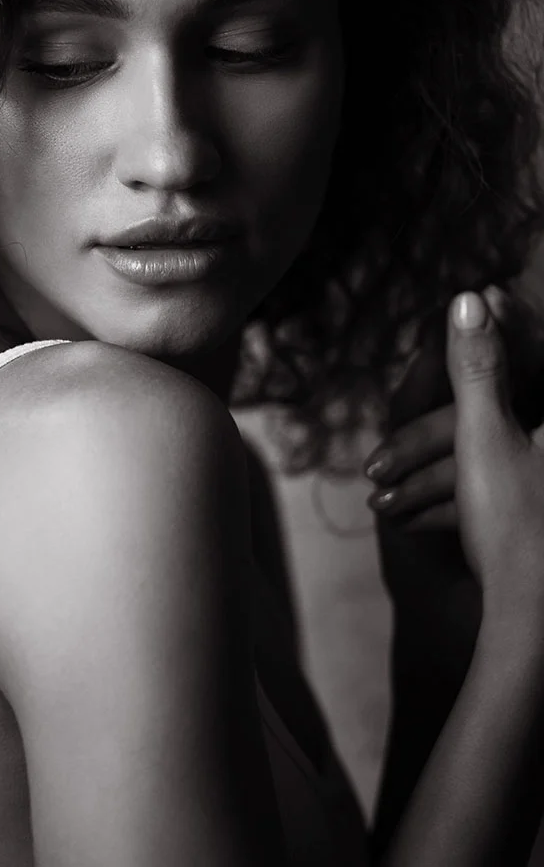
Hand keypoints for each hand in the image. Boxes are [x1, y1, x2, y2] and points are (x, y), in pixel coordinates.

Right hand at [365, 286, 543, 532]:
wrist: (531, 621)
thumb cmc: (515, 527)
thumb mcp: (486, 438)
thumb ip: (479, 368)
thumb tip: (470, 301)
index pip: (536, 354)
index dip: (513, 320)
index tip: (487, 291)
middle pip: (516, 401)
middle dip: (455, 402)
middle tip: (430, 374)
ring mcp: (539, 482)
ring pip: (496, 450)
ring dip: (436, 459)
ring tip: (383, 471)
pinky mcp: (529, 513)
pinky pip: (495, 486)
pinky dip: (453, 490)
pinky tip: (411, 512)